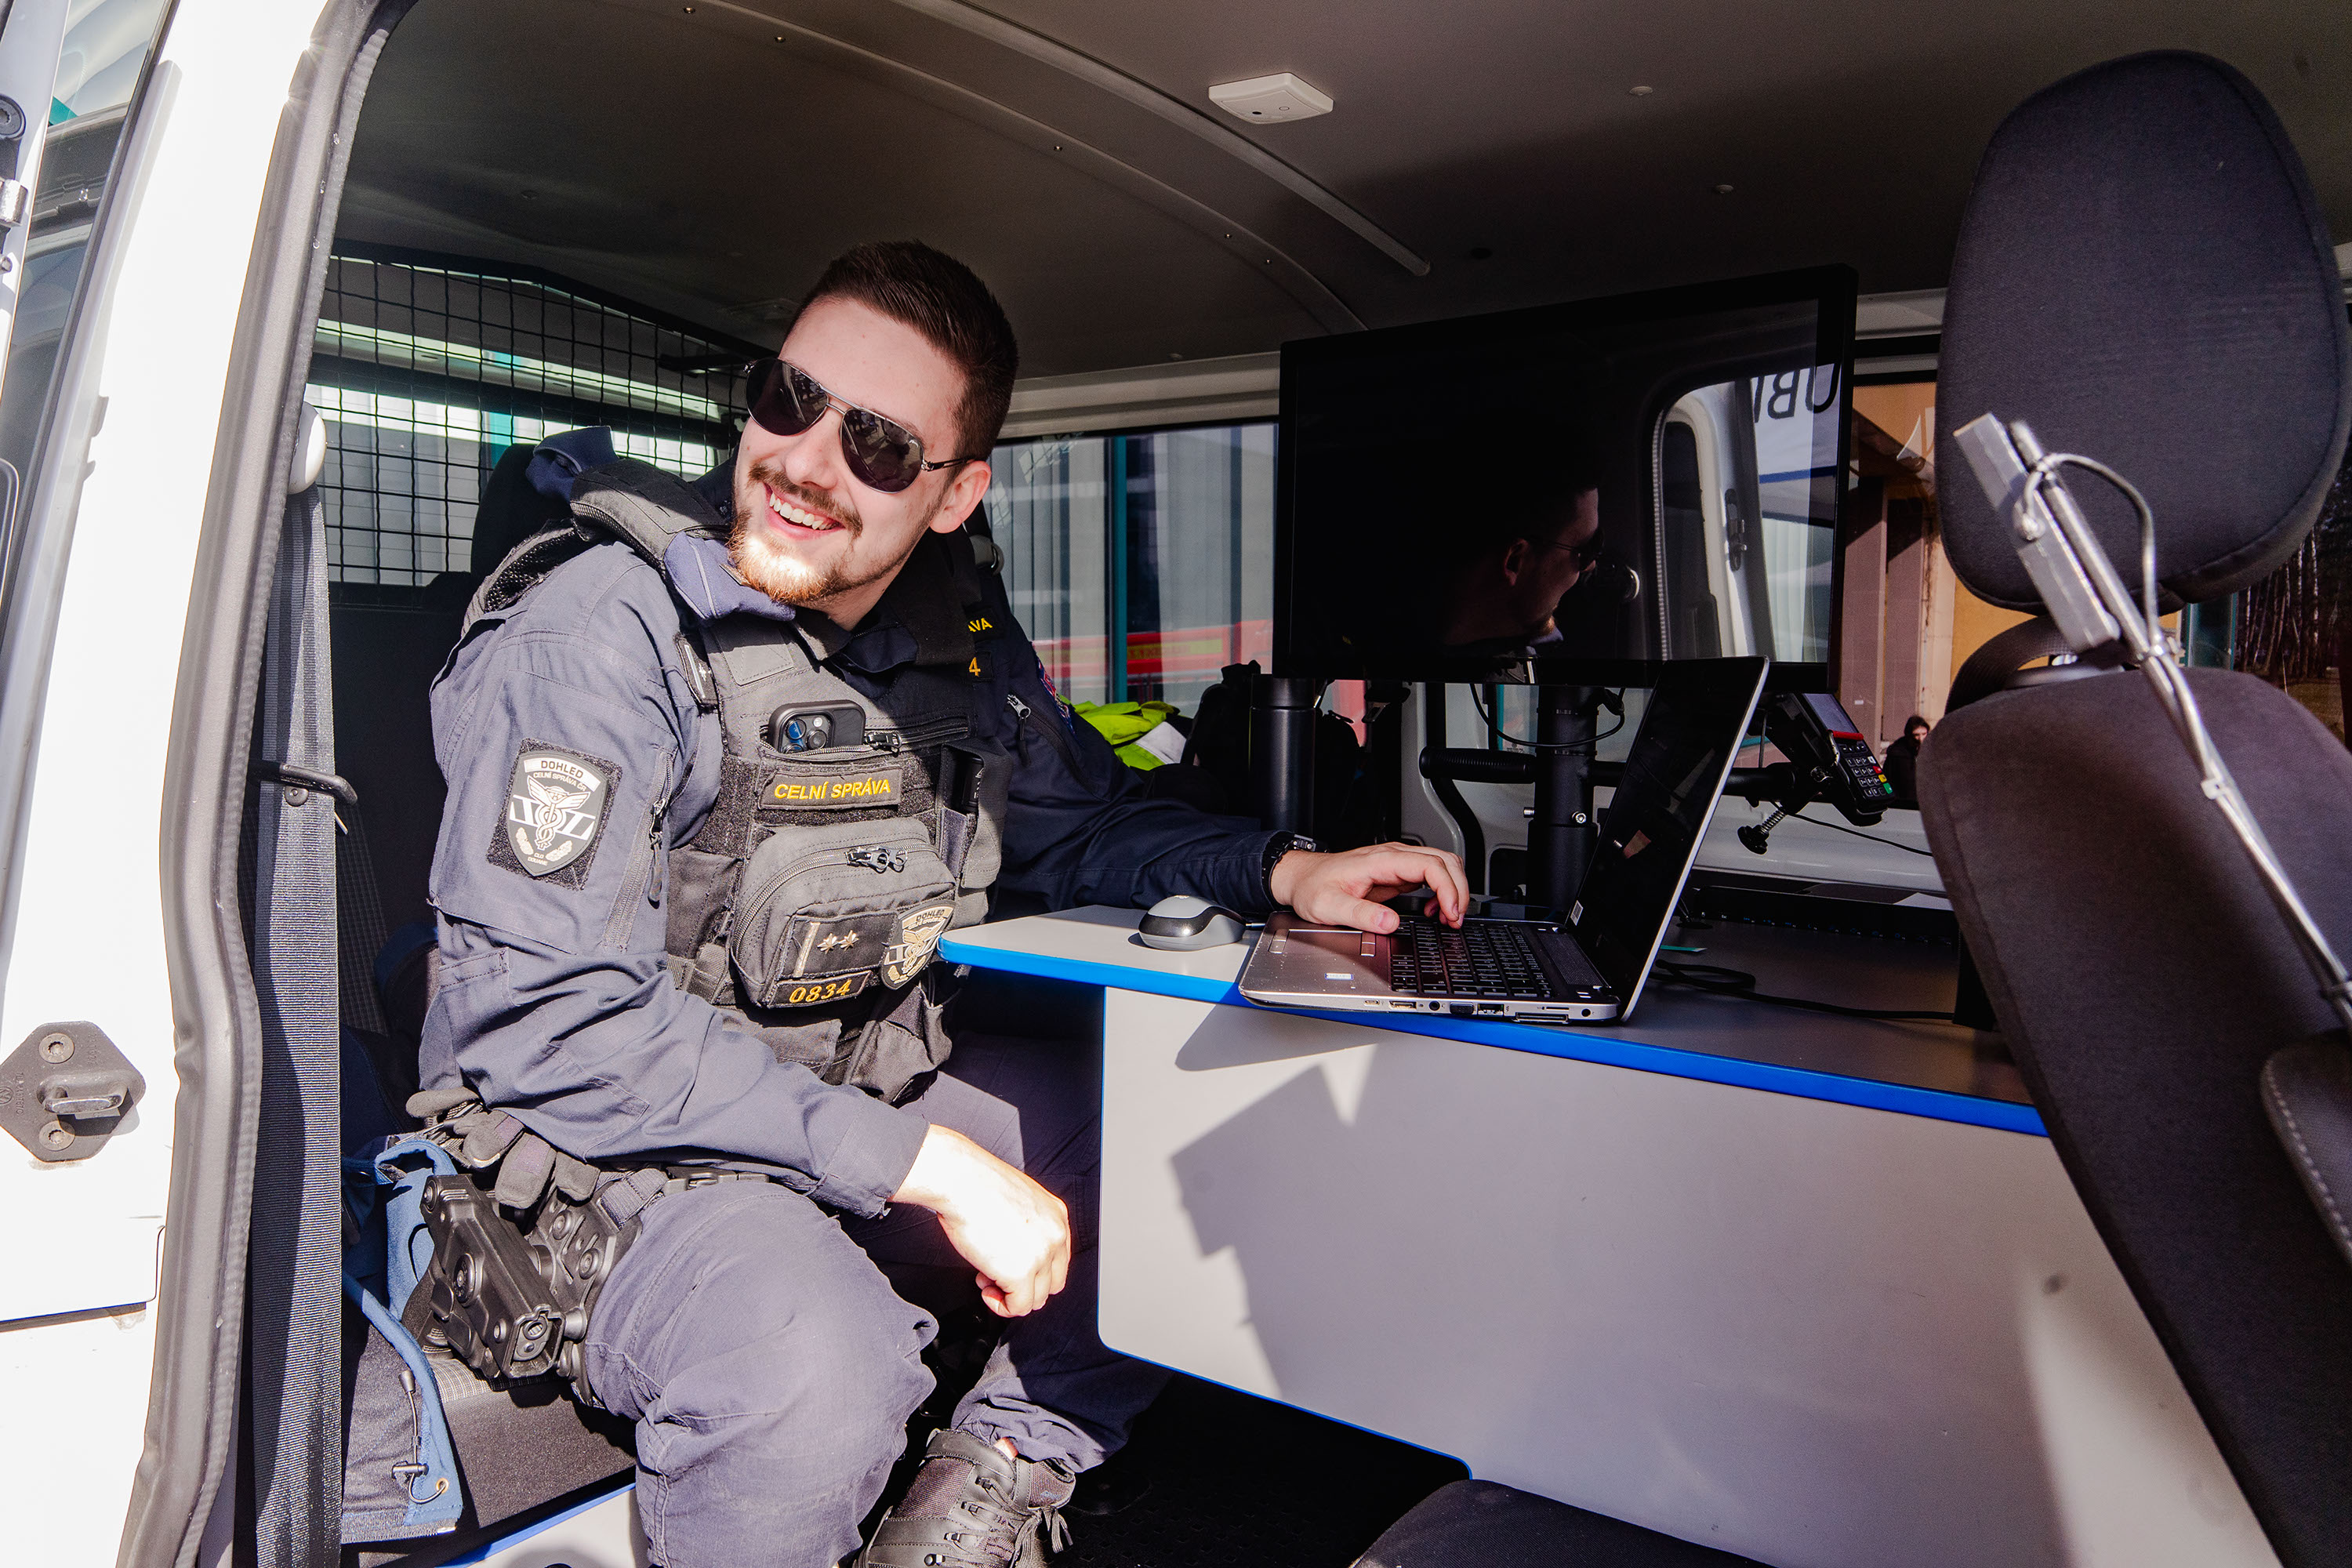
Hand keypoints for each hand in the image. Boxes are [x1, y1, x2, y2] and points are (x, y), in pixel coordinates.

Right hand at [890, 1125, 1070, 1316]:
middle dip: (1024, 1286)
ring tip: (986, 1278)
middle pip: (1052, 1283)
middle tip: (997, 1276)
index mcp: (1056, 1216)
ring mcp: (1041, 1255)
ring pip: (1036, 1299)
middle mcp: (1056, 1235)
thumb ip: (1027, 1227)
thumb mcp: (1017, 1202)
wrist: (960, 1181)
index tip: (1010, 1268)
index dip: (1034, 1271)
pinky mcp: (1021, 1273)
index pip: (1058, 1260)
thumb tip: (1014, 1254)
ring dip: (1010, 1296)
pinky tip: (986, 1291)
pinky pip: (1019, 1307)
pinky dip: (1001, 1307)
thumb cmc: (977, 1186)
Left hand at [1268, 842, 1468, 931]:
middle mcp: (1392, 857)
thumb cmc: (1312, 887)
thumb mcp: (1329, 906)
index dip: (1448, 888)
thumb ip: (1360, 914)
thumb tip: (1390, 923)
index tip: (1450, 912)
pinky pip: (1431, 875)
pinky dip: (1442, 892)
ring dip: (1454, 889)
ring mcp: (1396, 863)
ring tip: (1449, 917)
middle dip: (1459, 889)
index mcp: (1379, 860)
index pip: (1429, 864)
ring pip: (1442, 865)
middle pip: (1444, 860)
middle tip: (1456, 919)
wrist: (1300, 878)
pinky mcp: (1396, 873)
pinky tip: (1435, 910)